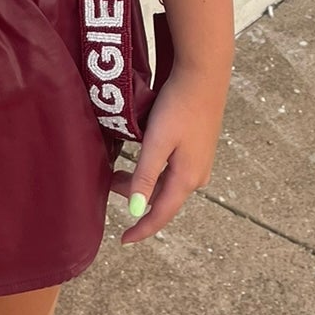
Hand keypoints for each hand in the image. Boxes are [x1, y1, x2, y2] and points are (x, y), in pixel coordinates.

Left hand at [109, 62, 229, 243]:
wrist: (204, 74)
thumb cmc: (179, 106)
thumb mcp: (157, 141)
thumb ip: (146, 175)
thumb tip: (136, 210)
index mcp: (187, 178)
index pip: (161, 214)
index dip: (142, 229)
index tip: (123, 240)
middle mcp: (197, 174)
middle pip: (162, 197)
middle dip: (136, 197)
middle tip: (110, 182)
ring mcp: (201, 161)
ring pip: (167, 182)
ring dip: (144, 182)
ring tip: (120, 169)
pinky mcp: (200, 146)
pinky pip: (174, 169)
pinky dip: (155, 170)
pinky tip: (143, 156)